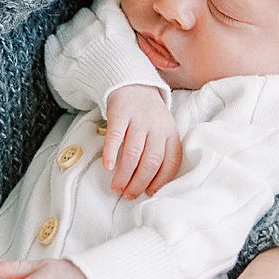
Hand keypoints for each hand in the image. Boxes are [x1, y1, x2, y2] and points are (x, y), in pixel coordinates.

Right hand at [102, 84, 181, 198]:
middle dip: (139, 183)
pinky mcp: (121, 113)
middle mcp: (157, 127)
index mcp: (171, 134)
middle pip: (151, 161)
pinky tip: (108, 166)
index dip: (160, 181)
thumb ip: (161, 153)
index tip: (149, 193)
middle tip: (128, 194)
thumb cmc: (148, 116)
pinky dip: (111, 153)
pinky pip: (115, 136)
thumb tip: (152, 186)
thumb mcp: (163, 131)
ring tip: (117, 187)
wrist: (135, 84)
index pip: (170, 163)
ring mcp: (139, 119)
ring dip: (124, 174)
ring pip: (133, 153)